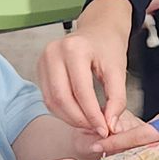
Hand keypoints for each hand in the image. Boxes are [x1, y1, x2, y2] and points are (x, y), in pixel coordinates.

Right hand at [39, 0, 132, 133]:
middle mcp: (53, 52)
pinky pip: (48, 98)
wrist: (98, 30)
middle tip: (96, 129)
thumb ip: (117, 99)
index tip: (104, 129)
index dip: (93, 115)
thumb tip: (109, 124)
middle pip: (61, 98)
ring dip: (70, 118)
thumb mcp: (118, 70)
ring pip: (52, 101)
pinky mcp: (40, 69)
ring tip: (89, 123)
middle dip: (80, 119)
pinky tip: (78, 114)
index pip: (81, 91)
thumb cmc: (108, 47)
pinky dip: (63, 111)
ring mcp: (43, 60)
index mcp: (75, 49)